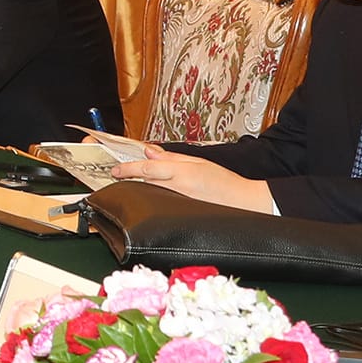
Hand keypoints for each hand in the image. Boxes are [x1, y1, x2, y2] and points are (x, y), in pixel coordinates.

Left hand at [110, 149, 277, 212]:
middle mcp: (180, 187)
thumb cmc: (225, 182)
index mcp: (184, 172)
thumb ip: (173, 157)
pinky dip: (155, 197)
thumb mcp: (200, 162)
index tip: (116, 170)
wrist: (246, 202)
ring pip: (153, 192)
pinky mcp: (183, 212)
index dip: (129, 168)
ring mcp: (181, 201)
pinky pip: (164, 202)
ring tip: (135, 182)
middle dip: (132, 176)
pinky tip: (152, 196)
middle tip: (118, 174)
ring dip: (143, 186)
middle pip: (147, 180)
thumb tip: (150, 150)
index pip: (149, 168)